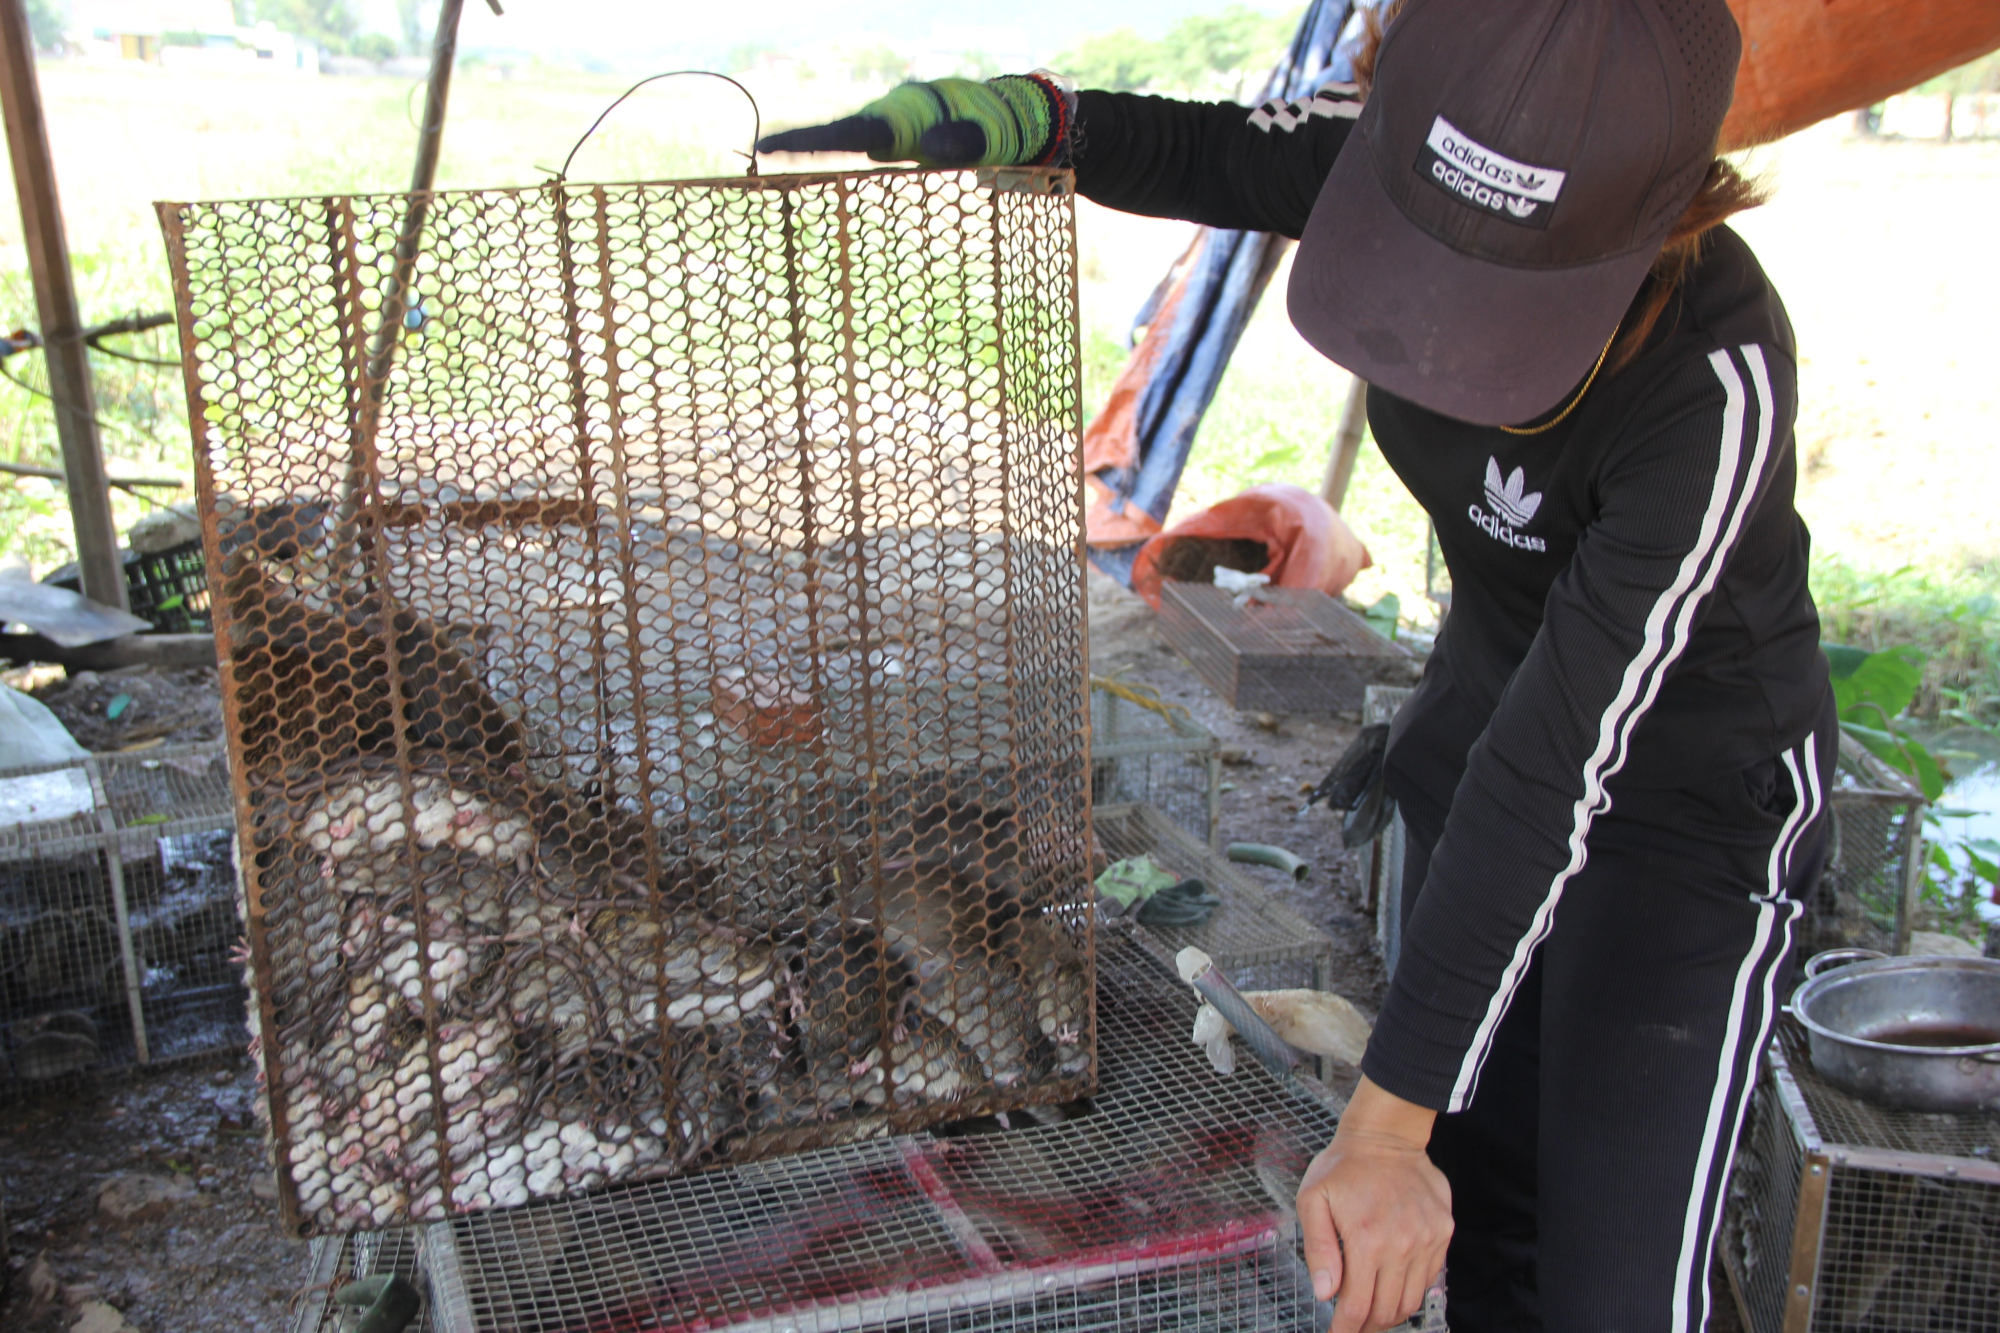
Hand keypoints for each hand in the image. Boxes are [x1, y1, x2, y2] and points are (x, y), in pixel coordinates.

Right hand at [756, 75, 1069, 167]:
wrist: (1011, 123)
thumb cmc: (999, 129)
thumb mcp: (986, 138)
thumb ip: (961, 141)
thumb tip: (929, 144)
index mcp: (903, 119)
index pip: (850, 132)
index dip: (814, 142)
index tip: (777, 148)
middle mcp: (891, 124)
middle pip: (836, 134)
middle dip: (799, 143)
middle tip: (759, 150)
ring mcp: (892, 137)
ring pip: (845, 143)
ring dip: (809, 150)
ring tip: (767, 155)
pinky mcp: (898, 150)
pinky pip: (860, 155)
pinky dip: (833, 159)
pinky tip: (810, 170)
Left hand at [1298, 1077, 1451, 1332]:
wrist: (1385, 1137)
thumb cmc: (1343, 1167)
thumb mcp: (1313, 1201)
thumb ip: (1318, 1249)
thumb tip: (1325, 1293)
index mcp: (1366, 1238)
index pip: (1358, 1306)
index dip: (1346, 1329)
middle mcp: (1402, 1243)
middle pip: (1387, 1310)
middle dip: (1367, 1326)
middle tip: (1352, 1324)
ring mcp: (1427, 1239)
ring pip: (1411, 1300)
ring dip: (1390, 1314)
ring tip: (1371, 1311)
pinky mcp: (1443, 1232)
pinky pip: (1429, 1278)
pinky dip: (1410, 1290)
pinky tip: (1392, 1283)